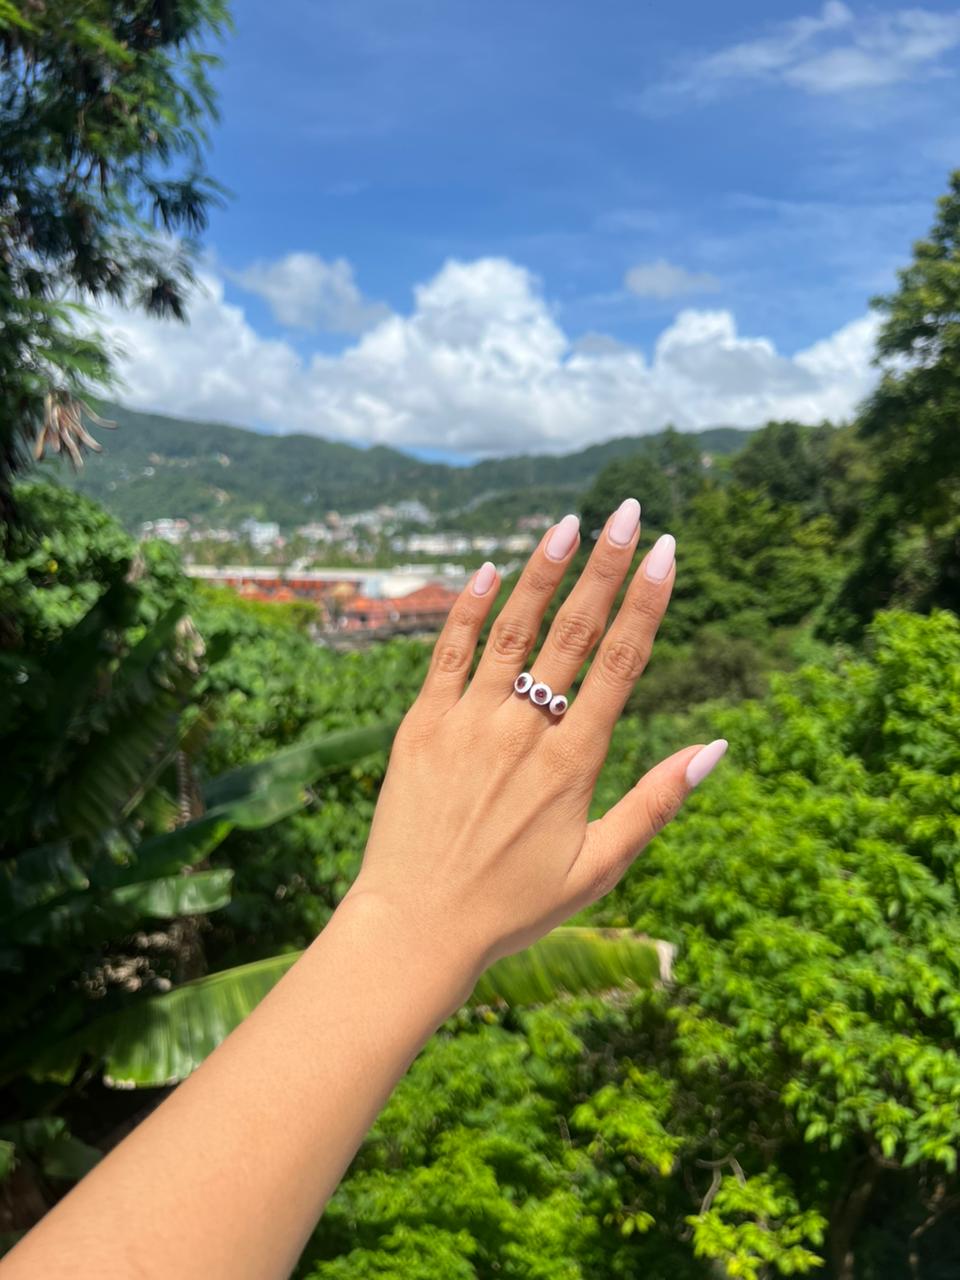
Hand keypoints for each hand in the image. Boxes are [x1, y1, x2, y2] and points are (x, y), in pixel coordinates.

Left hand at [347, 500, 725, 993]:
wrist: (416, 927)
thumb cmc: (514, 906)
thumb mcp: (600, 867)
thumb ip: (656, 804)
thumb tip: (714, 748)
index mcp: (573, 762)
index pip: (621, 662)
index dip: (646, 601)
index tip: (665, 550)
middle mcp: (523, 731)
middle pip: (572, 631)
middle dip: (604, 566)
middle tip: (626, 512)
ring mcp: (467, 722)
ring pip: (511, 629)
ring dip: (541, 572)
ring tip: (567, 523)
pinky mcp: (419, 726)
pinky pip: (447, 654)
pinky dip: (467, 610)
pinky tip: (488, 570)